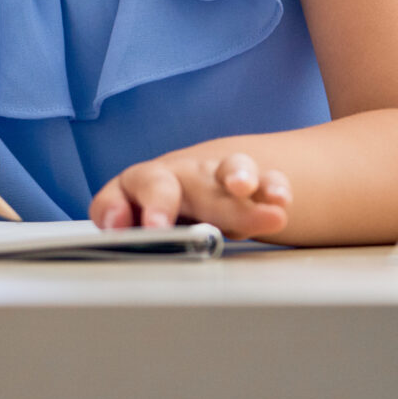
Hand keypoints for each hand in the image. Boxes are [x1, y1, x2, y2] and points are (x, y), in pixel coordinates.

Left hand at [92, 149, 290, 239]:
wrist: (195, 183)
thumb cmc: (157, 207)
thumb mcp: (132, 215)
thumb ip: (118, 219)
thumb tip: (116, 226)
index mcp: (145, 182)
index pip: (138, 188)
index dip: (138, 208)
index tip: (153, 230)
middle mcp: (182, 174)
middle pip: (180, 180)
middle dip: (176, 200)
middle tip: (175, 225)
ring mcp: (218, 176)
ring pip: (229, 168)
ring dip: (237, 176)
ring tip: (245, 189)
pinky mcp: (253, 185)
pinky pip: (268, 181)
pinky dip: (275, 189)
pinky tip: (281, 202)